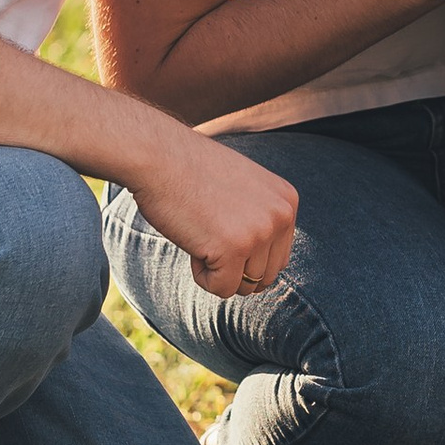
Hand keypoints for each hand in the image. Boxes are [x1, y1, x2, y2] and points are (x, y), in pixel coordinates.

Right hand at [124, 126, 298, 298]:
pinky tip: (192, 243)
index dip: (245, 255)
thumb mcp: (244, 189)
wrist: (158, 155)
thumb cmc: (191, 171)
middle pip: (265, 276)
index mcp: (287, 201)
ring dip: (217, 269)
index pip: (278, 257)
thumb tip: (263, 267)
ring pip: (244, 285)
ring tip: (200, 233)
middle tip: (208, 233)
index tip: (221, 226)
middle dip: (235, 268)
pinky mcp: (234, 249)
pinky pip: (221, 289)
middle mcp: (281, 216)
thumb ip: (261, 220)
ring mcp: (260, 232)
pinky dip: (202, 276)